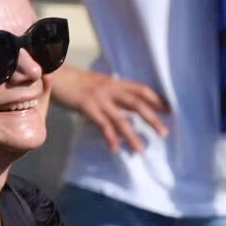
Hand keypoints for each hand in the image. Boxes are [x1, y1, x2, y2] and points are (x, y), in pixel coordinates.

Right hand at [47, 66, 169, 155]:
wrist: (55, 75)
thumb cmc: (78, 83)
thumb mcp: (101, 85)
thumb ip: (116, 95)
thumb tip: (131, 110)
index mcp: (116, 83)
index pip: (141, 90)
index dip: (156, 100)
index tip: (169, 111)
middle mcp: (110, 89)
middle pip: (136, 104)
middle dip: (151, 119)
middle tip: (163, 133)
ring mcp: (99, 98)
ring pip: (120, 118)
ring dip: (131, 135)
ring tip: (139, 150)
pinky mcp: (86, 106)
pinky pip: (101, 123)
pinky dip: (108, 137)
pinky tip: (114, 148)